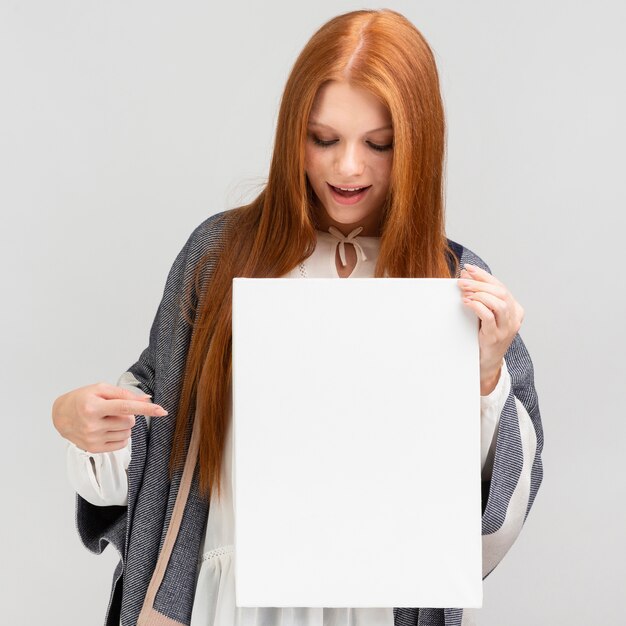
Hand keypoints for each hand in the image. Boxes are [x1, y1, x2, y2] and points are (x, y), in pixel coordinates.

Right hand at [52, 382, 167, 452]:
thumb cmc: (83, 399)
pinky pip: (121, 443)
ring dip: (123, 425)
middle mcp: (92, 425)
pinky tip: (107, 429)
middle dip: (127, 415)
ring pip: (127, 433)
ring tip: (107, 419)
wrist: (61, 415)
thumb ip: (125, 393)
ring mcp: (92, 439)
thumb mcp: (101, 389)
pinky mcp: (94, 449)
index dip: (145, 408)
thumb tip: (147, 398)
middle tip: (111, 410)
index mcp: (93, 407)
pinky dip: (120, 435)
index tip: (162, 411)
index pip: (125, 407)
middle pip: (129, 421)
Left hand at [457, 263, 524, 394]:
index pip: (501, 286)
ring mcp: (507, 329)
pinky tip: (467, 302)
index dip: (484, 276)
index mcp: (515, 309)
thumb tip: (465, 275)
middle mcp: (514, 318)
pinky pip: (489, 317)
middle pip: (500, 292)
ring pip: (499, 302)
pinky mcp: (496, 337)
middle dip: (480, 283)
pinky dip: (478, 306)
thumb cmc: (483, 335)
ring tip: (465, 291)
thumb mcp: (485, 314)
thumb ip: (480, 297)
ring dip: (479, 293)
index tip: (469, 268)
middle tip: (462, 280)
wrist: (486, 363)